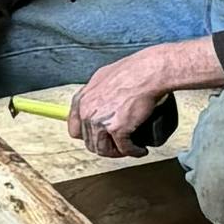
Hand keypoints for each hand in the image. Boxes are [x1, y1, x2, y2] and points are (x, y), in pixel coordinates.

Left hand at [66, 38, 199, 154]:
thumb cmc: (131, 71)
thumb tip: (98, 104)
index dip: (88, 137)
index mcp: (81, 100)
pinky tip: (140, 150)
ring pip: (104, 150)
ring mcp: (100, 122)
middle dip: (105, 146)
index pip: (74, 130)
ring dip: (118, 152)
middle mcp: (87, 112)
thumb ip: (95, 93)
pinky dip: (134, 152)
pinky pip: (124, 149)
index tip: (100, 138)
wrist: (148, 72)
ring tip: (130, 148)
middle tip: (119, 145)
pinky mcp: (117, 129)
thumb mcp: (103, 77)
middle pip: (90, 143)